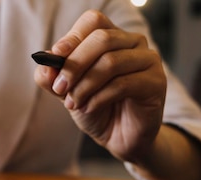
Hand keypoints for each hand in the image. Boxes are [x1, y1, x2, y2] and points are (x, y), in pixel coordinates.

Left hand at [33, 10, 165, 162]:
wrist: (118, 137)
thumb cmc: (96, 108)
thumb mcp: (67, 93)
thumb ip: (53, 78)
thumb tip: (45, 65)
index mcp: (112, 37)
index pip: (93, 21)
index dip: (73, 37)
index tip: (56, 55)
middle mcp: (133, 43)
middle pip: (102, 38)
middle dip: (75, 64)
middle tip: (60, 87)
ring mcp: (148, 60)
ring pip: (111, 62)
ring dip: (85, 85)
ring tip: (74, 104)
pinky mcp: (156, 82)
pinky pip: (123, 84)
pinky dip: (99, 98)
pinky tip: (89, 108)